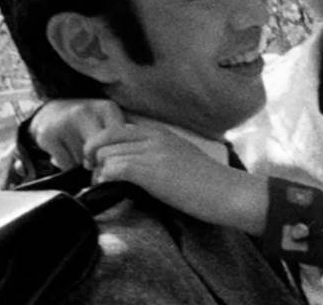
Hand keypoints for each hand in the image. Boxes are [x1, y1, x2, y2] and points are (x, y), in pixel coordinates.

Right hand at [29, 99, 123, 169]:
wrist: (50, 110)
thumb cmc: (88, 120)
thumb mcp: (109, 120)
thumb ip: (123, 137)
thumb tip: (133, 161)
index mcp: (106, 108)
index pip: (119, 141)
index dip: (118, 155)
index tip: (115, 159)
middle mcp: (85, 112)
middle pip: (101, 152)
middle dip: (101, 162)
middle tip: (99, 162)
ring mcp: (65, 123)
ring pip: (84, 161)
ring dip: (84, 164)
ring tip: (81, 151)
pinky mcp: (48, 135)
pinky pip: (66, 164)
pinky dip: (68, 166)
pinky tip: (67, 153)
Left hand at [85, 120, 268, 233]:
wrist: (228, 192)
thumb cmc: (207, 183)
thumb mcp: (179, 158)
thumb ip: (156, 154)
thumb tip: (132, 165)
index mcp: (160, 132)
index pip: (115, 129)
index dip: (100, 145)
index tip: (98, 163)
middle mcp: (153, 137)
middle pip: (105, 139)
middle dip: (95, 158)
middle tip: (96, 176)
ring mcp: (152, 152)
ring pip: (106, 154)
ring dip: (100, 172)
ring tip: (104, 186)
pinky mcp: (150, 171)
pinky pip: (114, 169)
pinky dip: (106, 179)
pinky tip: (111, 188)